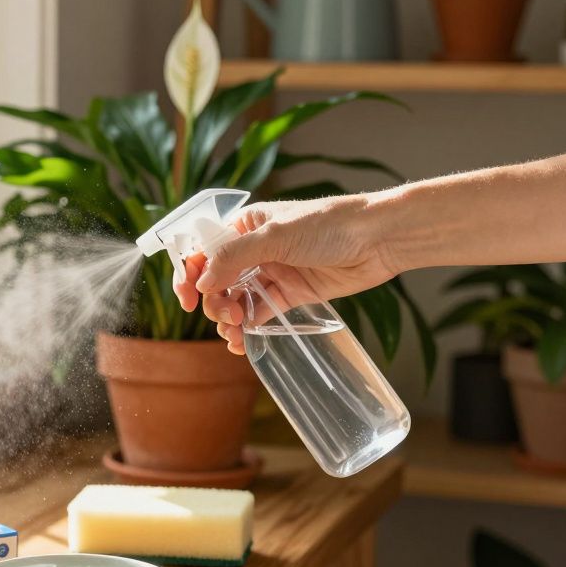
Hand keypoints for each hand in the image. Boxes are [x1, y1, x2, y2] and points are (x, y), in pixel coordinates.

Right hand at [173, 194, 398, 354]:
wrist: (377, 240)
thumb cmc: (329, 225)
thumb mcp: (276, 237)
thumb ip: (235, 257)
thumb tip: (201, 282)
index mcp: (244, 226)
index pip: (203, 250)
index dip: (190, 274)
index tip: (188, 298)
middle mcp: (253, 249)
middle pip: (216, 280)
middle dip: (214, 301)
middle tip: (228, 315)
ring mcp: (271, 272)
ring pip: (235, 299)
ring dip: (228, 318)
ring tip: (236, 332)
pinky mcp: (289, 294)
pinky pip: (259, 314)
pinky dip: (247, 328)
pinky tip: (242, 341)